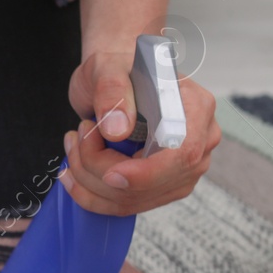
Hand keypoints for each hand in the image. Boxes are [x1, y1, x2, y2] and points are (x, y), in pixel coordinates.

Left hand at [59, 48, 220, 216]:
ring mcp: (184, 169)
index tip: (110, 173)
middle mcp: (199, 141)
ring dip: (91, 182)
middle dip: (103, 171)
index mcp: (195, 108)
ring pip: (135, 199)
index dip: (147, 173)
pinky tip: (74, 171)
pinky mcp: (164, 185)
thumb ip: (112, 91)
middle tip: (78, 136)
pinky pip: (128, 204)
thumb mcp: (107, 67)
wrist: (116, 80)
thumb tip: (117, 129)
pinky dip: (94, 195)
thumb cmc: (117, 68)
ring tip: (74, 145)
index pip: (183, 154)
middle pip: (155, 182)